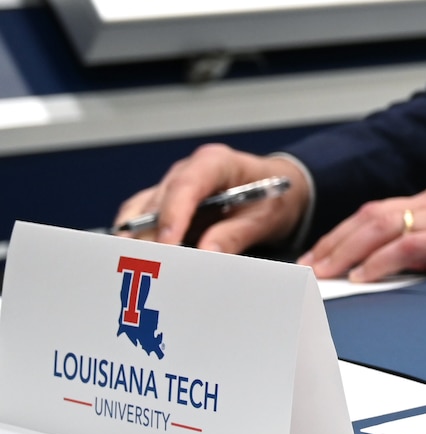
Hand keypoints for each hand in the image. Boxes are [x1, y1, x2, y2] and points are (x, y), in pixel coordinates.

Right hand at [114, 144, 304, 253]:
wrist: (279, 190)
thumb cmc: (274, 198)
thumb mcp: (265, 217)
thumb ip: (236, 234)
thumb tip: (206, 253)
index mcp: (216, 163)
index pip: (186, 185)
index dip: (173, 214)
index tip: (167, 245)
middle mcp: (186, 171)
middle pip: (157, 202)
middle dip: (151, 236)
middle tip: (151, 268)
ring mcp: (171, 187)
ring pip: (139, 212)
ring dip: (137, 241)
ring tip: (139, 271)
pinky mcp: (163, 205)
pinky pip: (140, 223)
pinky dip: (139, 243)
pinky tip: (140, 265)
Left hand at [298, 185, 425, 281]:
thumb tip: (405, 263)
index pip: (380, 212)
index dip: (345, 233)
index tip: (323, 255)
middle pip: (371, 215)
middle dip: (334, 241)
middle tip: (308, 266)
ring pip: (382, 225)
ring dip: (346, 250)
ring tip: (324, 272)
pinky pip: (411, 245)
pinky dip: (382, 260)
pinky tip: (364, 275)